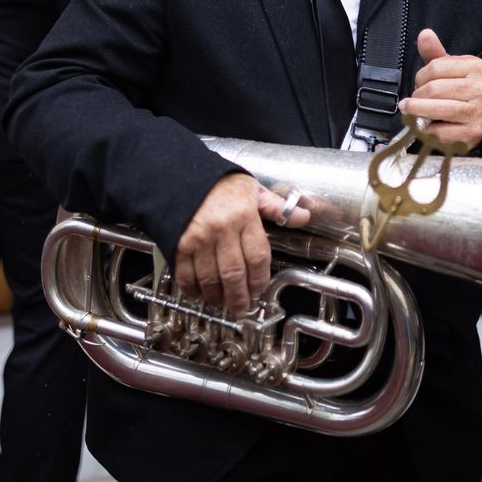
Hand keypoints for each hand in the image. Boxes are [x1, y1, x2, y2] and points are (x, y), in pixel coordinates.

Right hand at [174, 174, 309, 312]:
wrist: (182, 172)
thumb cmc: (219, 182)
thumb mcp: (253, 189)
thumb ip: (277, 207)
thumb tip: (303, 216)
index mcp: (244, 215)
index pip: (258, 257)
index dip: (260, 280)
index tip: (260, 290)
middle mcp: (222, 229)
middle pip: (234, 274)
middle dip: (240, 297)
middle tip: (242, 308)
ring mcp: (198, 238)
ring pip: (210, 279)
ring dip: (217, 297)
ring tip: (223, 304)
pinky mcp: (178, 243)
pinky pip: (185, 275)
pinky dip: (192, 289)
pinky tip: (199, 294)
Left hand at [400, 28, 481, 151]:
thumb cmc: (461, 90)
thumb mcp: (451, 68)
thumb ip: (435, 53)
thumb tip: (425, 34)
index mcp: (475, 67)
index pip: (434, 68)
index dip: (420, 77)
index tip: (419, 83)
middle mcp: (480, 88)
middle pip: (434, 89)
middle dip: (417, 96)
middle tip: (413, 100)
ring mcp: (478, 111)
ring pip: (436, 109)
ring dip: (417, 112)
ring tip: (410, 111)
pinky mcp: (473, 132)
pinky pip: (440, 131)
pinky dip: (427, 129)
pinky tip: (427, 125)